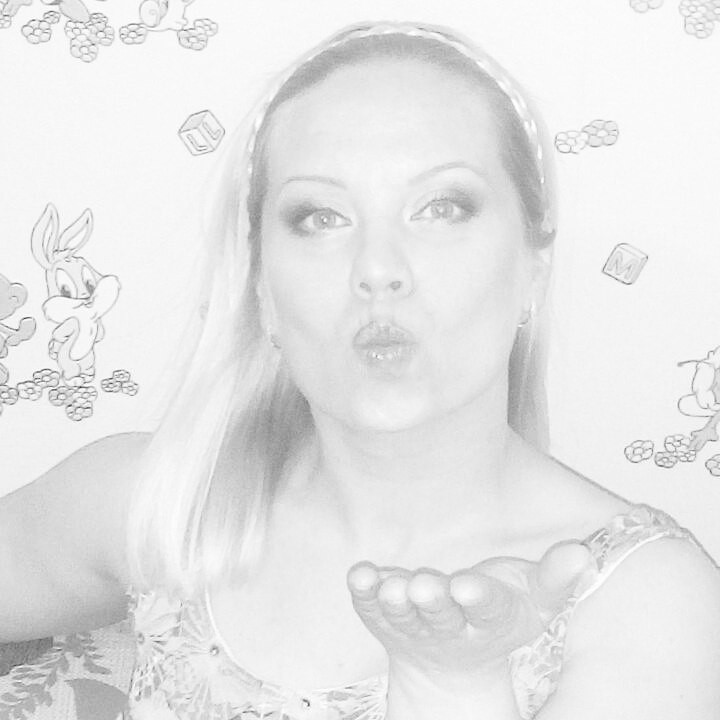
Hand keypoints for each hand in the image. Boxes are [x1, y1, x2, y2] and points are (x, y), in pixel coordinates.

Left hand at [346, 540, 597, 687]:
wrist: (451, 663)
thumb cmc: (499, 616)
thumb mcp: (535, 601)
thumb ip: (556, 576)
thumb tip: (583, 551)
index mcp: (491, 623)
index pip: (487, 611)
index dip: (478, 599)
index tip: (467, 585)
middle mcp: (451, 629)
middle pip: (441, 617)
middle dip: (434, 602)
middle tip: (424, 586)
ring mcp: (414, 626)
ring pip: (404, 617)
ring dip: (396, 601)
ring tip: (392, 586)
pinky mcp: (385, 620)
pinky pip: (371, 609)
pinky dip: (364, 594)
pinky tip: (359, 574)